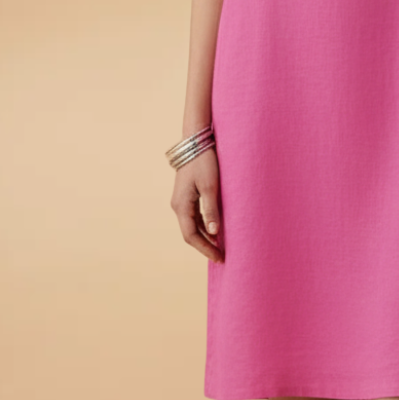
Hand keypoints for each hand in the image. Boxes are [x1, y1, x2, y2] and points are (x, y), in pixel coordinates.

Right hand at [171, 146, 223, 262]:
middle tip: (221, 256)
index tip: (219, 258)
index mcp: (181, 206)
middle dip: (205, 246)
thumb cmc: (204, 162)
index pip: (191, 236)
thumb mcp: (210, 186)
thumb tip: (214, 234)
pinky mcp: (186, 195)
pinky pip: (193, 216)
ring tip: (219, 246)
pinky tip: (214, 229)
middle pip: (190, 233)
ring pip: (191, 225)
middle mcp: (177, 205)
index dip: (205, 249)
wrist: (195, 141)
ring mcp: (180, 200)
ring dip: (204, 237)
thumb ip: (211, 210)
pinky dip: (203, 226)